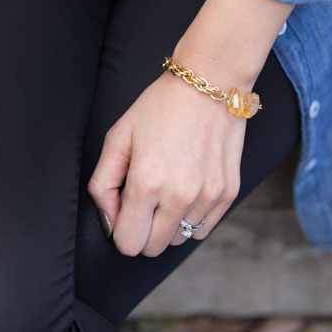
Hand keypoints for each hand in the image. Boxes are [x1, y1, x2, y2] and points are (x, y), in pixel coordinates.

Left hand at [87, 61, 249, 256]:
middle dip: (142, 231)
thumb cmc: (160, 106)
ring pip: (179, 240)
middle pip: (153, 248)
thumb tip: (110, 218)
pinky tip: (187, 190)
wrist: (210, 83)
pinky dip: (191, 218)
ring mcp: (208, 196)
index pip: (128, 243)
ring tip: (168, 189)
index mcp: (146, 183)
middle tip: (144, 201)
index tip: (124, 210)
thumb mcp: (118, 137)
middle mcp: (179, 196)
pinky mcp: (228, 193)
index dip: (121, 231)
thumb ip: (103, 183)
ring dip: (168, 224)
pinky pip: (203, 228)